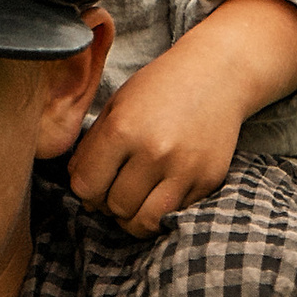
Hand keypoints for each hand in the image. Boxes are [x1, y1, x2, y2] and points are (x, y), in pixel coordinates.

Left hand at [67, 0, 296, 234]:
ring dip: (133, 216)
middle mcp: (154, 152)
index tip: (93, 180)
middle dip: (109, 202)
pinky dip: (161, 211)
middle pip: (115, 207)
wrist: (217, 74)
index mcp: (123, 129)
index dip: (84, 188)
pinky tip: (159, 190)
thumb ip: (91, 147)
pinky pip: (173, 215)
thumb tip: (79, 185)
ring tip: (134, 197)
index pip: (86, 186)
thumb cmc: (160, 87)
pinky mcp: (208, 180)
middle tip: (116, 186)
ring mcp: (184, 169)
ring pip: (144, 222)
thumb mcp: (116, 106)